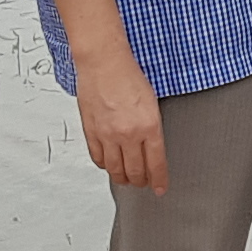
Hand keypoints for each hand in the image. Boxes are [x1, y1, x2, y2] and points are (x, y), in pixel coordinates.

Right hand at [75, 50, 167, 194]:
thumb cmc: (128, 76)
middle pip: (135, 172)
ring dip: (122, 178)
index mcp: (149, 126)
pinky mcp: (91, 132)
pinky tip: (109, 164)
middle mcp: (129, 134)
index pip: (156, 164)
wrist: (104, 62)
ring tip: (126, 178)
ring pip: (115, 170)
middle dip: (141, 181)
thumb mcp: (152, 103)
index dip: (159, 180)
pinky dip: (105, 165)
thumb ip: (151, 129)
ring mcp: (108, 135)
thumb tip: (150, 149)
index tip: (160, 188)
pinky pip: (98, 158)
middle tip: (143, 183)